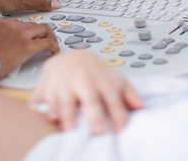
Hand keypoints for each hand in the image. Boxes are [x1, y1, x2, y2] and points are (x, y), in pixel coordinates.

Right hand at [0, 18, 58, 78]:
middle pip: (33, 25)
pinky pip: (47, 43)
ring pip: (44, 30)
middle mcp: (12, 25)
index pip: (19, 23)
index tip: (30, 37)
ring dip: (50, 37)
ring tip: (52, 45)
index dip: (27, 31)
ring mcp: (21, 34)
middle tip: (46, 39)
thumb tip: (0, 43)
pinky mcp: (28, 46)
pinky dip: (54, 47)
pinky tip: (54, 52)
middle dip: (41, 32)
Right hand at [29, 51, 143, 133]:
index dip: (117, 114)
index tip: (120, 130)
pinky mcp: (47, 87)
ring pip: (65, 100)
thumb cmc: (94, 73)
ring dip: (67, 115)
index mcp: (102, 80)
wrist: (69, 57)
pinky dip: (47, 109)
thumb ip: (129, 93)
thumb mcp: (114, 78)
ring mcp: (64, 83)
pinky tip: (50, 119)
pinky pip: (45, 99)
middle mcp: (83, 81)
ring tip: (70, 130)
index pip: (113, 98)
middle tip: (97, 132)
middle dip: (93, 115)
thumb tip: (142, 108)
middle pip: (89, 98)